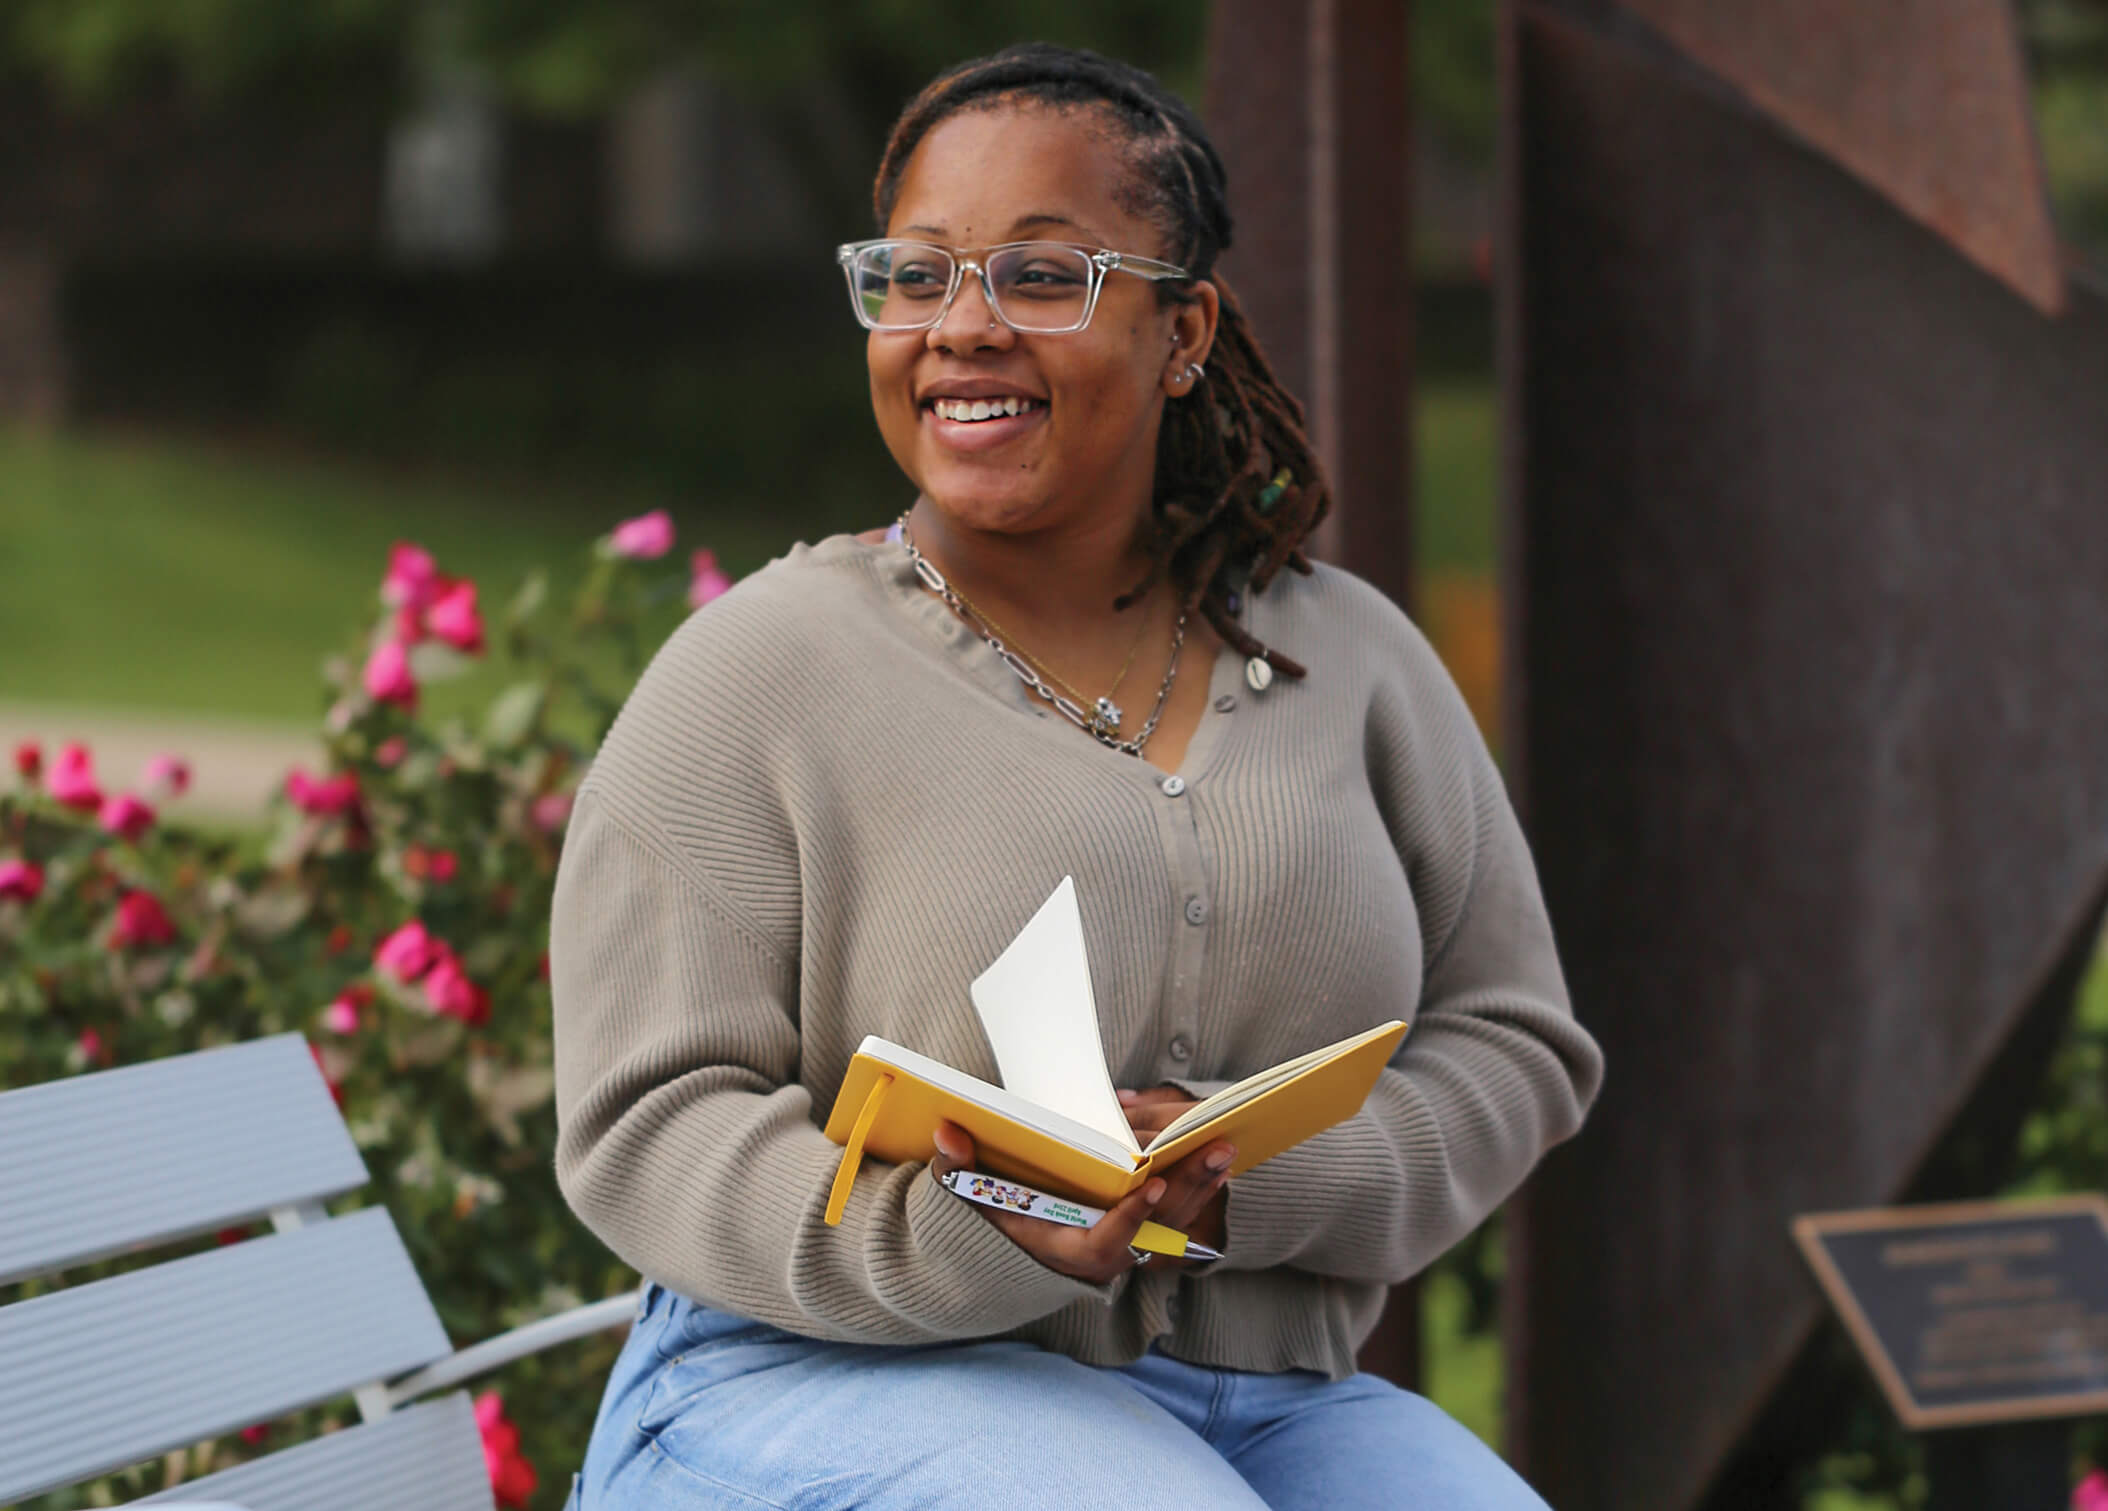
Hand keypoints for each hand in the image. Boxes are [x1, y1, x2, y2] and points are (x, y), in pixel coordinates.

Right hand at [929, 1119, 1232, 1284]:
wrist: (1016, 1246)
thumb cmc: (997, 1215)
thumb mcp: (973, 1194)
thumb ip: (960, 1166)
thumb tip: (947, 1129)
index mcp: (1067, 1253)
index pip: (1105, 1243)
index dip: (1129, 1218)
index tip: (1149, 1184)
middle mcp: (1107, 1257)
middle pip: (1156, 1229)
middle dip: (1187, 1189)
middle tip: (1214, 1150)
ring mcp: (1130, 1246)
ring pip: (1176, 1220)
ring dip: (1201, 1184)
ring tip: (1224, 1145)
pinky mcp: (1145, 1231)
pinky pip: (1179, 1211)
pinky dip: (1197, 1184)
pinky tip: (1216, 1151)